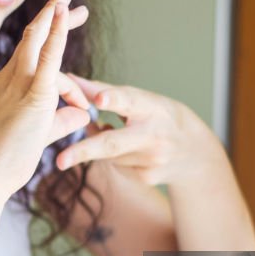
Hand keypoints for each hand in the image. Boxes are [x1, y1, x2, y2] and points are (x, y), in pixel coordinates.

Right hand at [0, 0, 91, 201]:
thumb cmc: (2, 164)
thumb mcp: (38, 136)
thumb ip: (61, 121)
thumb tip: (82, 113)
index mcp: (3, 86)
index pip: (30, 57)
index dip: (48, 40)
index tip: (60, 25)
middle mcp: (6, 78)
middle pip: (31, 38)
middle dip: (52, 15)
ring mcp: (16, 84)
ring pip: (37, 41)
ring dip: (57, 18)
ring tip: (75, 6)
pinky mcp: (31, 96)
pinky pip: (48, 58)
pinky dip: (58, 34)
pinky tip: (65, 14)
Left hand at [55, 76, 223, 186]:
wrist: (195, 153)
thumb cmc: (160, 117)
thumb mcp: (142, 100)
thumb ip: (104, 91)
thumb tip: (67, 78)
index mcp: (153, 108)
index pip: (131, 101)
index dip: (114, 98)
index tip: (98, 100)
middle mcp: (154, 135)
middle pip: (113, 143)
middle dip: (84, 150)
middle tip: (59, 160)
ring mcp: (151, 160)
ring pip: (108, 155)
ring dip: (99, 146)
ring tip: (112, 131)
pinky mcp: (146, 177)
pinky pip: (116, 167)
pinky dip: (113, 158)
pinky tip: (130, 150)